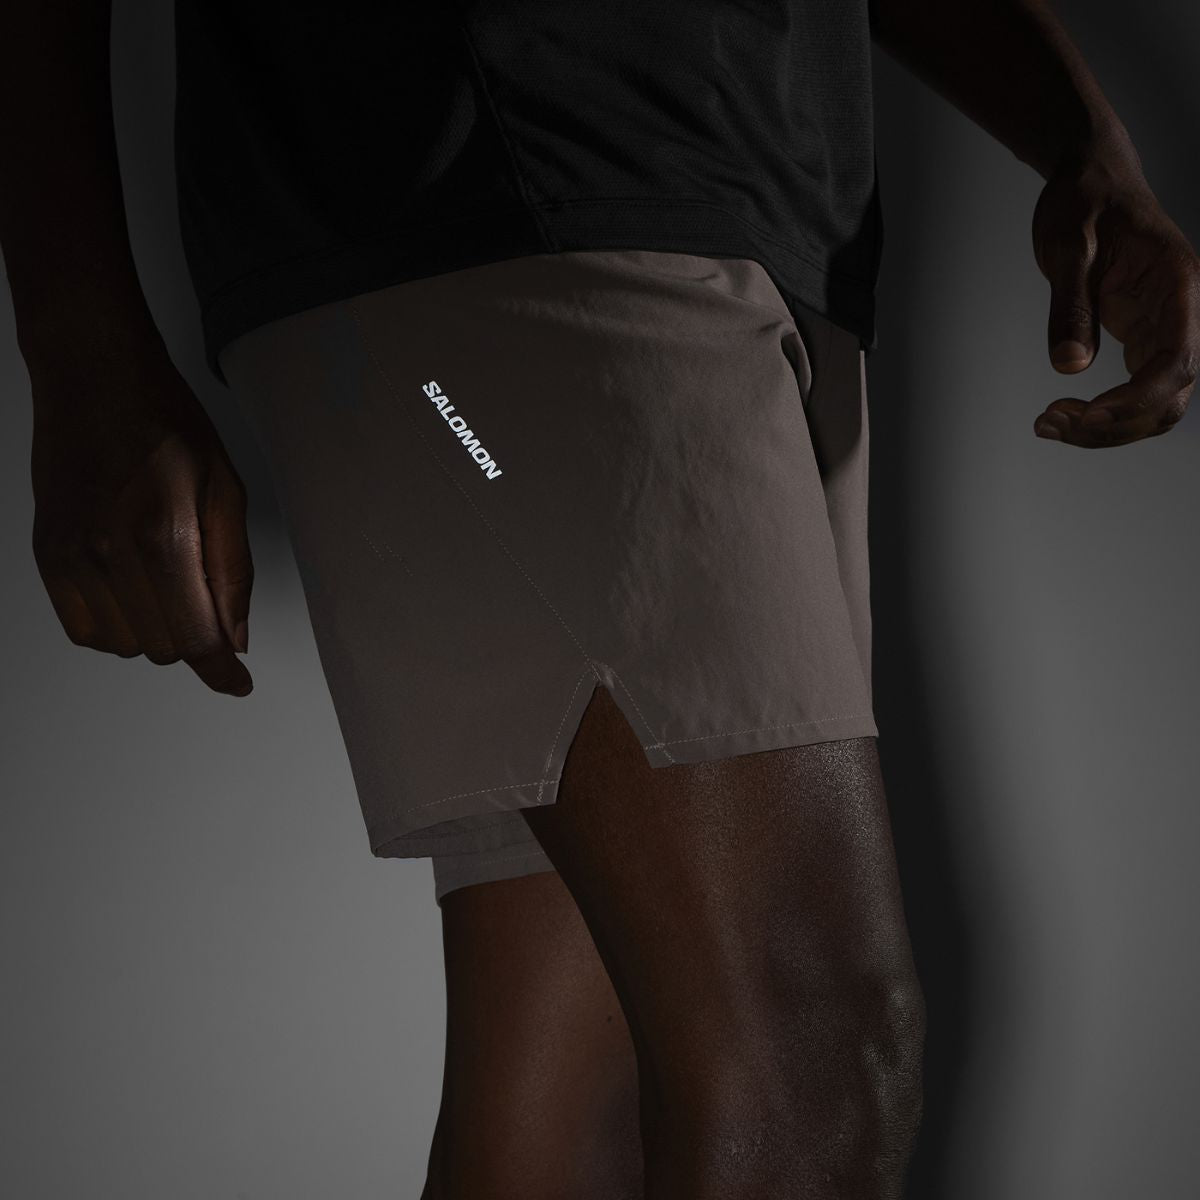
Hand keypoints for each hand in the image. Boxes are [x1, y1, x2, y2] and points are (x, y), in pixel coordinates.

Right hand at [29, 349, 253, 696]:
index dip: (221, 671)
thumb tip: (235, 636)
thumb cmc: (165, 424)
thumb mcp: (224, 489)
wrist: (93, 380)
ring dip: (155, 631)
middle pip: (163, 649)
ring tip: (166, 579)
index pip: (196, 637)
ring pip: (124, 646)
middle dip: (194, 637)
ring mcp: (71, 559)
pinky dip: (115, 625)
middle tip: (205, 595)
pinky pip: (83, 630)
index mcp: (164, 538)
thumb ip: (232, 571)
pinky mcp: (47, 557)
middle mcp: (110, 556)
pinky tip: (133, 589)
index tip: (237, 685)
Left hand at [1031, 148, 1199, 447]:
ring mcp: (1164, 330)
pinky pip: (1134, 395)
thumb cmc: (1083, 200)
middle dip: (1113, 424)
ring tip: (1046, 425)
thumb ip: (1070, 304)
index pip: (1176, 361)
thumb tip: (1069, 365)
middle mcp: (1181, 314)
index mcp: (1178, 285)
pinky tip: (1058, 417)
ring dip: (1104, 429)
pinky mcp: (1141, 340)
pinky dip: (1099, 416)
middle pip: (1168, 397)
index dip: (1136, 399)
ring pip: (1153, 406)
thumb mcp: (1067, 245)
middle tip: (1048, 423)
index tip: (1086, 415)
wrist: (1090, 179)